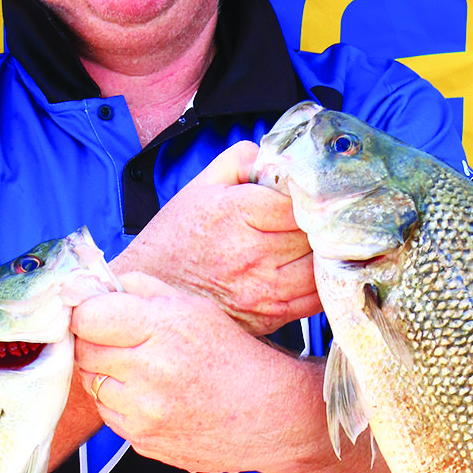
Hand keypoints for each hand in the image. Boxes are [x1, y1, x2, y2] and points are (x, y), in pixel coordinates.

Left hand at [70, 272, 406, 472]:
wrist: (269, 415)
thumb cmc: (230, 353)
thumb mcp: (193, 307)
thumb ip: (140, 290)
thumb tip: (90, 285)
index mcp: (162, 328)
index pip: (88, 316)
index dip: (88, 312)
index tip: (97, 314)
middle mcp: (150, 372)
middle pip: (84, 350)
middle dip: (96, 342)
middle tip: (121, 341)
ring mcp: (144, 412)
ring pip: (92, 384)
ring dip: (107, 375)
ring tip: (144, 371)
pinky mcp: (142, 441)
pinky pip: (109, 414)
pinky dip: (121, 403)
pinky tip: (153, 397)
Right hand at [115, 141, 317, 335]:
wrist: (151, 290)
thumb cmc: (176, 238)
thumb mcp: (201, 185)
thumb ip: (242, 161)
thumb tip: (277, 157)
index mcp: (237, 213)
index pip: (298, 201)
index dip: (307, 196)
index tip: (305, 196)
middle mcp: (252, 253)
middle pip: (313, 232)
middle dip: (317, 223)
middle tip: (314, 218)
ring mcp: (263, 289)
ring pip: (319, 265)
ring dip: (322, 253)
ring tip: (313, 244)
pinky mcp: (270, 315)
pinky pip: (314, 298)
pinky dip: (321, 283)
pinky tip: (310, 270)